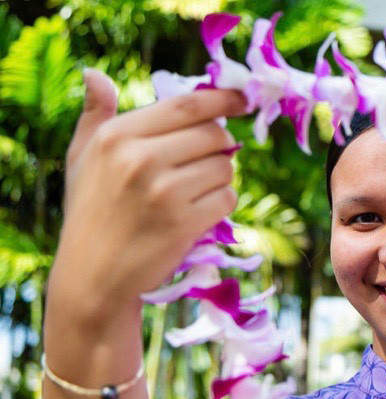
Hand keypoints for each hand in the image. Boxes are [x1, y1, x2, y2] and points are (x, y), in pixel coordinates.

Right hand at [50, 68, 247, 322]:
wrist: (93, 277)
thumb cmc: (91, 214)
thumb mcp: (82, 160)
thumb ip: (95, 116)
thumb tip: (95, 74)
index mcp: (116, 136)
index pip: (187, 105)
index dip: (223, 99)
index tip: (243, 98)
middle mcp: (139, 159)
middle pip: (214, 134)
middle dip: (220, 146)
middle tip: (206, 162)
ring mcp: (164, 192)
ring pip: (225, 167)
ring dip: (220, 178)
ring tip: (194, 192)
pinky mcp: (184, 222)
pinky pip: (228, 198)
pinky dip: (221, 204)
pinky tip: (198, 213)